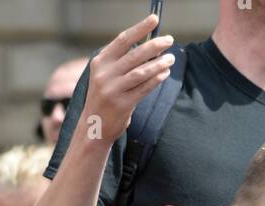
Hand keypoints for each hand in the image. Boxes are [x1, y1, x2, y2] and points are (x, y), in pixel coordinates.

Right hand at [83, 14, 176, 144]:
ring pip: (141, 72)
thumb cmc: (104, 97)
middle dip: (154, 45)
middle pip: (134, 54)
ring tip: (171, 58)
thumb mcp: (105, 75)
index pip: (123, 39)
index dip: (140, 28)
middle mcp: (105, 73)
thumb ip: (121, 62)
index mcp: (100, 61)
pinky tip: (165, 73)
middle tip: (169, 40)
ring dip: (158, 64)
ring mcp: (113, 89)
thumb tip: (147, 46)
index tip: (155, 19)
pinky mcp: (122, 104)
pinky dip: (156, 80)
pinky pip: (143, 89)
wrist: (94, 126)